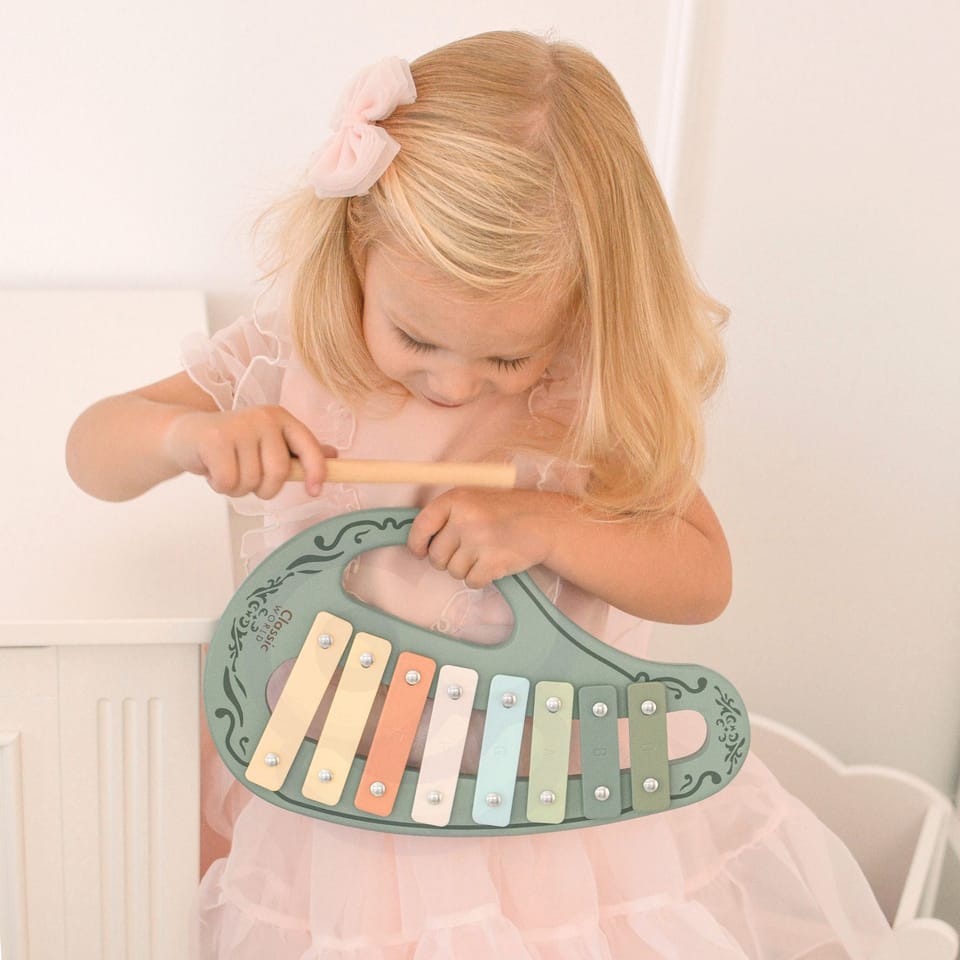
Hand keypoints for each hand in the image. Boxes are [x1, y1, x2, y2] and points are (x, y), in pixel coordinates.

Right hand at [164, 404, 335, 497]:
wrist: (183, 434)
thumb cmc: (231, 444)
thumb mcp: (267, 443)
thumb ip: (298, 451)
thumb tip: (334, 456)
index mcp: (281, 418)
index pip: (308, 446)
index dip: (316, 471)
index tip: (315, 491)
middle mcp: (263, 418)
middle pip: (279, 472)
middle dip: (265, 488)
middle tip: (248, 480)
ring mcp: (239, 426)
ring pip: (252, 481)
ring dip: (239, 488)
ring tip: (227, 470)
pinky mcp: (214, 439)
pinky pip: (229, 482)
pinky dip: (220, 486)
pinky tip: (212, 470)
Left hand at [407, 488, 557, 588]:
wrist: (544, 521)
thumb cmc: (506, 512)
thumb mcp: (474, 500)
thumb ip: (448, 516)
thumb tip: (420, 542)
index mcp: (456, 500)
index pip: (421, 526)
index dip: (417, 543)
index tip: (420, 551)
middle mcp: (465, 519)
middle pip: (436, 556)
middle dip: (446, 560)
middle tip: (465, 551)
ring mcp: (479, 542)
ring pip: (453, 571)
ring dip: (466, 568)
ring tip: (484, 553)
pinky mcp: (493, 562)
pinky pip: (471, 582)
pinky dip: (480, 578)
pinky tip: (493, 563)